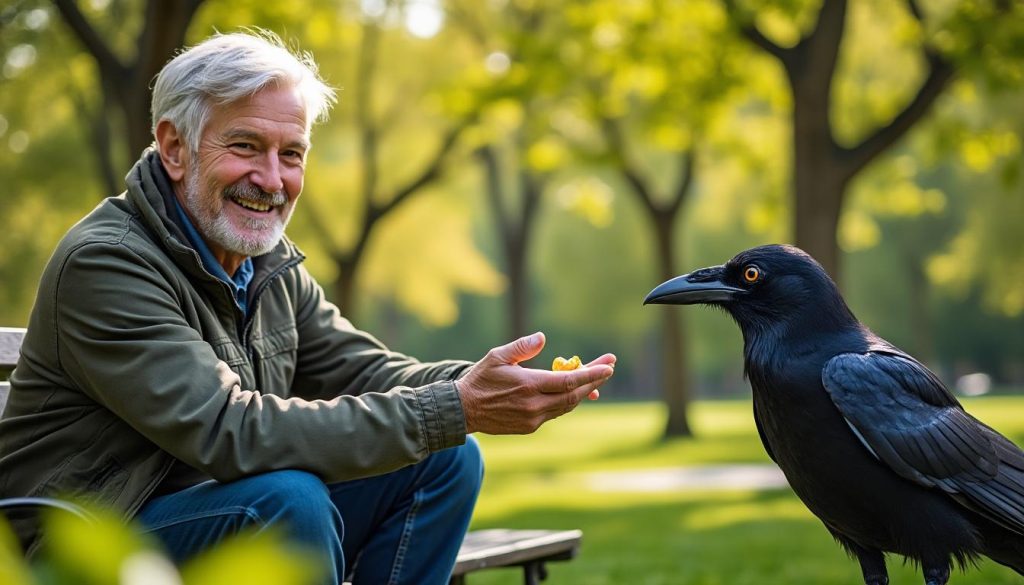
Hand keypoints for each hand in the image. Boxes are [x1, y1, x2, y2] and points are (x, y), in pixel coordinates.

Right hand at [457, 332, 615, 434]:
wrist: (463, 410)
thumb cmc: (480, 379)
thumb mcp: (497, 357)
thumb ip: (521, 348)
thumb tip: (542, 338)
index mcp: (529, 385)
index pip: (569, 381)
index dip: (592, 373)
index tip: (609, 365)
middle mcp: (535, 405)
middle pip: (575, 395)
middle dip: (595, 381)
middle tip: (609, 367)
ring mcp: (533, 418)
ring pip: (568, 406)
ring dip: (584, 392)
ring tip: (597, 378)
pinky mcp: (530, 427)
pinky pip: (556, 413)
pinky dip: (568, 402)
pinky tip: (574, 392)